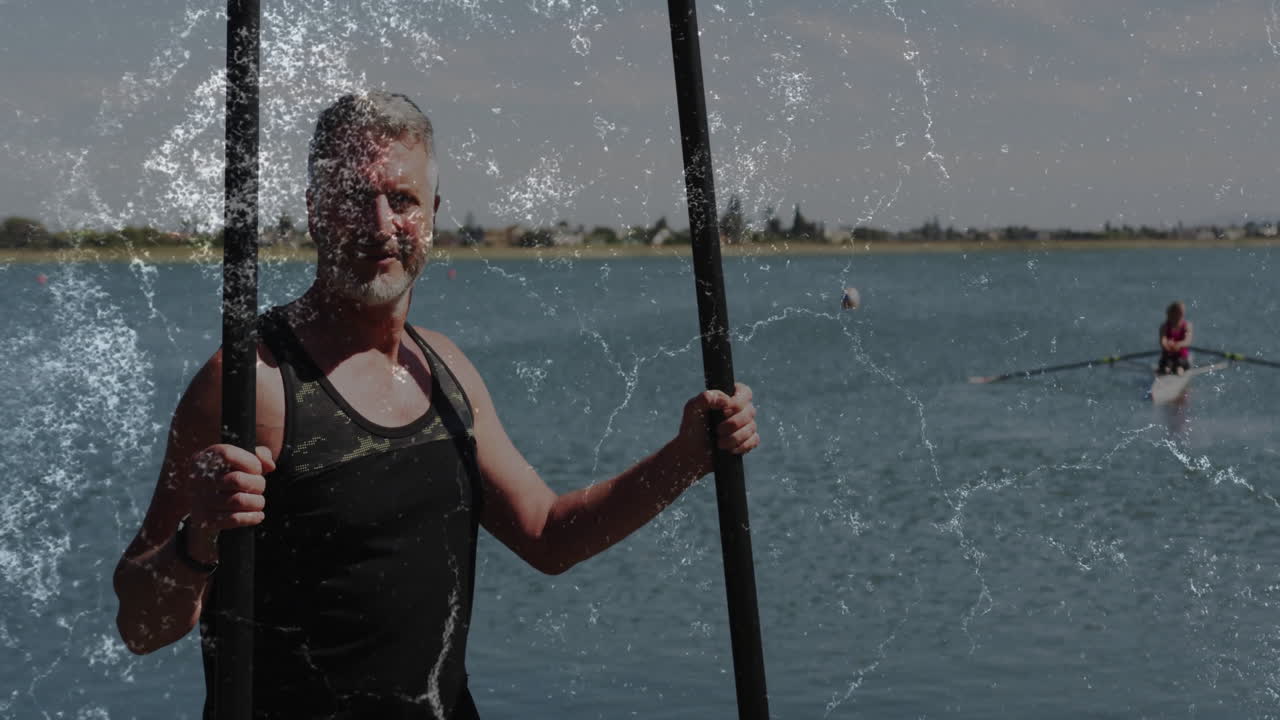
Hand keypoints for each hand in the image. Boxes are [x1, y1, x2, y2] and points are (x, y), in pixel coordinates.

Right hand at [187, 444, 274, 562]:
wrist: (204, 497)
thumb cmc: (229, 473)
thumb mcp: (241, 458)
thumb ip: (259, 455)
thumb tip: (270, 465)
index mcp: (207, 458)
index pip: (228, 455)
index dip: (250, 463)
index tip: (257, 470)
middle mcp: (200, 478)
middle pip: (237, 480)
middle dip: (257, 484)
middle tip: (258, 487)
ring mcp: (201, 500)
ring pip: (238, 501)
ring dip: (257, 502)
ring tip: (258, 501)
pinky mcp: (206, 519)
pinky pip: (234, 519)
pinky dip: (251, 517)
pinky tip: (258, 515)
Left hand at [675, 382, 759, 476]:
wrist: (692, 453)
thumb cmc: (692, 428)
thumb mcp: (693, 409)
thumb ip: (706, 398)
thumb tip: (726, 400)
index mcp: (727, 398)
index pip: (744, 391)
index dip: (738, 401)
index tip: (724, 411)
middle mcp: (739, 410)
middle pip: (750, 411)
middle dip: (733, 423)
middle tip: (718, 430)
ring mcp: (745, 426)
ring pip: (752, 427)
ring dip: (735, 437)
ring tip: (720, 443)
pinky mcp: (747, 441)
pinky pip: (754, 440)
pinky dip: (742, 446)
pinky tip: (730, 449)